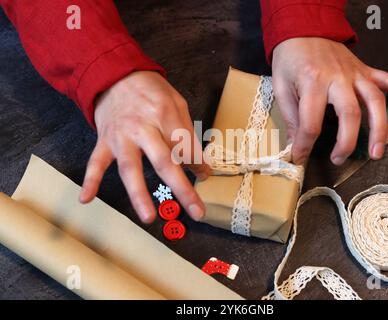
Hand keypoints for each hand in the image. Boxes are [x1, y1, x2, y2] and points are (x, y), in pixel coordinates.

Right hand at [79, 71, 208, 222]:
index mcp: (165, 115)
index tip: (205, 175)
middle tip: (196, 211)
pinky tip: (86, 199)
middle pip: (164, 161)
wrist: (115, 74)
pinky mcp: (104, 141)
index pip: (186, 147)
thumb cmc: (151, 90)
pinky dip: (90, 180)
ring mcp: (121, 136)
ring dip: (139, 193)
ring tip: (149, 217)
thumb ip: (187, 132)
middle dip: (182, 188)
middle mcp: (143, 127)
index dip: (199, 164)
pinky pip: (95, 162)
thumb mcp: (177, 102)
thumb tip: (199, 164)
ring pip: (130, 168)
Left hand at [272, 37, 387, 164]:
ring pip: (375, 102)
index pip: (311, 123)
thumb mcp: (281, 86)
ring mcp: (355, 74)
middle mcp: (338, 78)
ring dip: (379, 129)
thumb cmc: (291, 59)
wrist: (304, 29)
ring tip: (377, 152)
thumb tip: (294, 144)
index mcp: (312, 83)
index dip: (305, 145)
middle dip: (346, 143)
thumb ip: (290, 116)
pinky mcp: (365, 70)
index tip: (300, 158)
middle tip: (339, 160)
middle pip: (349, 114)